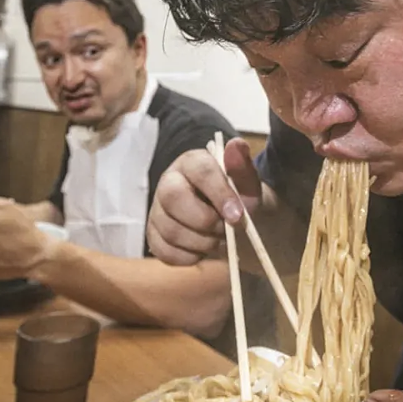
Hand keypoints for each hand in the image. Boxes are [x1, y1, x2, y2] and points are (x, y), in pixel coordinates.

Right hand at [147, 137, 260, 265]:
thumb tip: (236, 144)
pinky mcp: (153, 235)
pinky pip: (165, 251)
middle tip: (227, 231)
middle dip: (205, 221)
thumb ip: (243, 170)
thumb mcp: (249, 187)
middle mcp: (169, 181)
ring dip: (202, 243)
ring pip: (170, 230)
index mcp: (193, 162)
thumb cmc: (241, 201)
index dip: (218, 193)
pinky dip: (190, 257)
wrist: (235, 226)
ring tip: (220, 240)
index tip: (237, 216)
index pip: (200, 170)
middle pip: (173, 198)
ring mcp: (157, 209)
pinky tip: (204, 249)